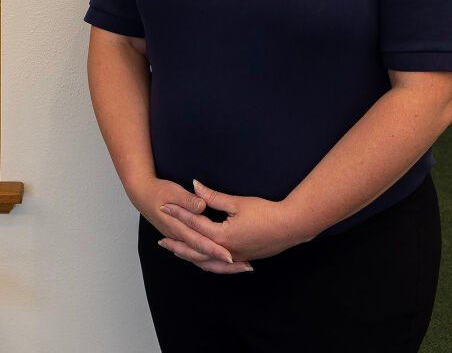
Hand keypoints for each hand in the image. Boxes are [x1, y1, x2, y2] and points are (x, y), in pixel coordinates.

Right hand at [129, 177, 251, 273]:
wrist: (141, 193)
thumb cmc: (158, 190)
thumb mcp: (174, 191)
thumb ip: (189, 200)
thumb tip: (201, 205)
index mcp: (177, 228)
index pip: (200, 242)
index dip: (216, 249)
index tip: (231, 256)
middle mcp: (179, 238)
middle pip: (202, 257)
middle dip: (224, 264)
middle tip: (245, 267)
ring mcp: (179, 241)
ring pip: (200, 261)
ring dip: (220, 266)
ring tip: (241, 268)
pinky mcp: (181, 240)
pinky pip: (197, 258)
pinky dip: (211, 262)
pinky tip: (223, 262)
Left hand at [163, 179, 310, 262]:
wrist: (290, 227)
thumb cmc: (265, 212)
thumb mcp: (237, 202)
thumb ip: (213, 197)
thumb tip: (195, 186)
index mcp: (222, 236)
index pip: (194, 223)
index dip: (178, 213)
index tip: (164, 207)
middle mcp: (225, 251)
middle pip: (194, 249)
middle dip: (177, 243)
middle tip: (161, 239)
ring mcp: (234, 257)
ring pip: (205, 261)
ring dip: (190, 256)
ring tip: (176, 252)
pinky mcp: (242, 259)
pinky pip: (218, 266)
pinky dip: (207, 264)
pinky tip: (203, 261)